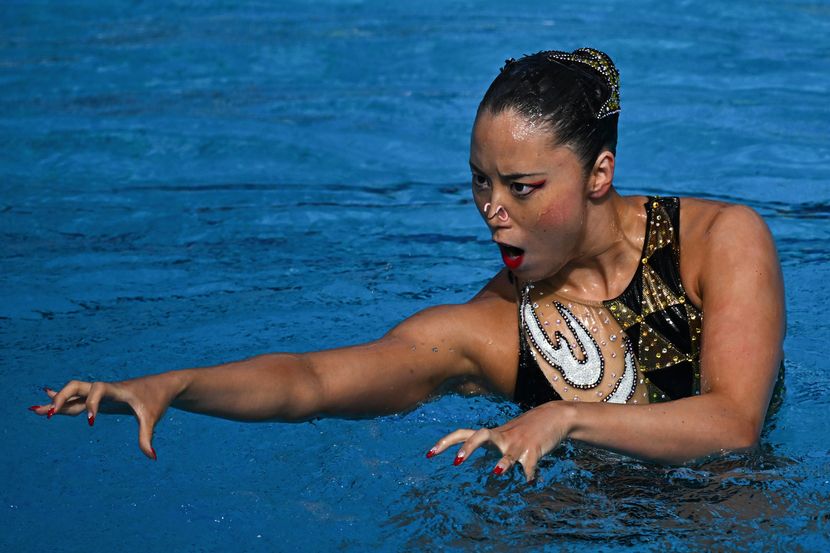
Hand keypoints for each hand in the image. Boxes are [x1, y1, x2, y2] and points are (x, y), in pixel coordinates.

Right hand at [29, 373, 181, 459]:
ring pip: (74, 394)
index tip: (90, 422)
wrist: (164, 385)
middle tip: (49, 413)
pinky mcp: (101, 398)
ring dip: (56, 401)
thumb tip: (152, 457)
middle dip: (63, 398)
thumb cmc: (157, 400)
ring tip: (34, 410)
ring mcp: (102, 393)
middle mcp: (106, 389)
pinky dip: (63, 399)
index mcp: (117, 390)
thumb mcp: (153, 418)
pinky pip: (78, 398)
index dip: (92, 403)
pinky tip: (47, 399)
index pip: (98, 389)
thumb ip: (148, 437)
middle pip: (78, 386)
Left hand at [426, 401, 571, 481]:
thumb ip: (489, 445)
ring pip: (509, 452)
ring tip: (497, 472)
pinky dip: (529, 475)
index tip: (429, 454)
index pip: (463, 433)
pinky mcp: (535, 450)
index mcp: (492, 433)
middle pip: (481, 435)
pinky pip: (530, 465)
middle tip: (456, 463)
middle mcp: (502, 436)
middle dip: (469, 448)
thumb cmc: (525, 429)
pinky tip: (528, 482)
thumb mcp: (505, 435)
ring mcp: (519, 443)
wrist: (555, 416)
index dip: (445, 442)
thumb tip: (471, 457)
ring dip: (504, 462)